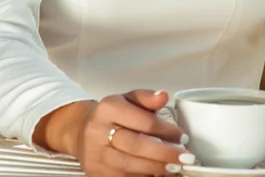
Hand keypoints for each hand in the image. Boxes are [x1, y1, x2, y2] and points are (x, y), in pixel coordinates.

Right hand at [37, 90, 195, 175]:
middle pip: (136, 145)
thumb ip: (146, 97)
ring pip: (130, 165)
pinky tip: (156, 172)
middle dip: (164, 153)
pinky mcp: (97, 172)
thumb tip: (163, 96)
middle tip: (184, 157)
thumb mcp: (126, 99)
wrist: (81, 131)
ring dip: (156, 167)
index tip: (180, 136)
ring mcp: (97, 154)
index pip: (142, 121)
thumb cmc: (109, 116)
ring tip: (174, 166)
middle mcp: (99, 131)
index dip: (166, 130)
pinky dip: (143, 176)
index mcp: (108, 108)